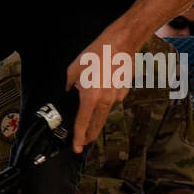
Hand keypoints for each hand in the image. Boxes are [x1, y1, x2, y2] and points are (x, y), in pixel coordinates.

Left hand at [65, 25, 140, 153]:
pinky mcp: (123, 92)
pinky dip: (106, 98)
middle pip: (97, 125)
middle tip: (84, 142)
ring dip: (97, 115)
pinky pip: (112, 100)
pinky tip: (104, 85)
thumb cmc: (96, 55)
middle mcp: (105, 100)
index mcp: (90, 97)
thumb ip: (69, 87)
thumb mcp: (73, 70)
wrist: (119, 45)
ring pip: (105, 113)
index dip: (78, 137)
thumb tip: (69, 95)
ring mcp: (116, 97)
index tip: (76, 148)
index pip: (82, 123)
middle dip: (89, 135)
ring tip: (92, 106)